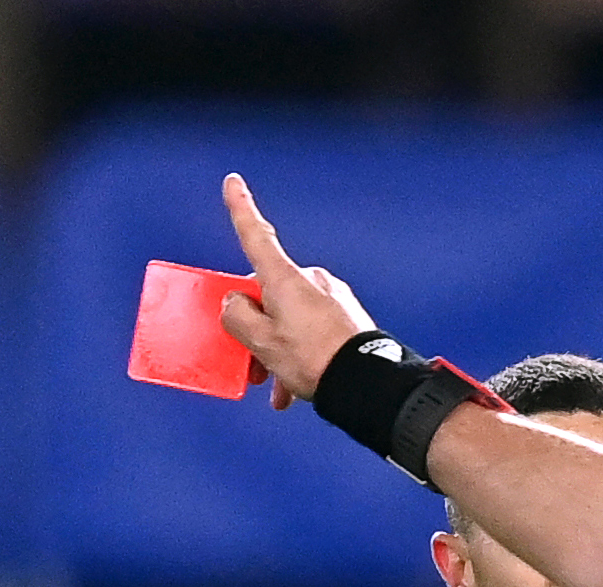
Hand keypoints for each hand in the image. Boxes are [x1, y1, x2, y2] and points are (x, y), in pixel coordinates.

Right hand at [218, 173, 376, 408]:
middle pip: (269, 294)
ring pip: (290, 318)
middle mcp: (311, 281)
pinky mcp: (348, 317)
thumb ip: (237, 316)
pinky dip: (300, 355)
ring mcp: (332, 298)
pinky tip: (294, 387)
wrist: (369, 385)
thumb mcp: (260, 341)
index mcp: (285, 279)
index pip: (256, 235)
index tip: (234, 183)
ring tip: (277, 382)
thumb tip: (237, 305)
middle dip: (257, 326)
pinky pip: (313, 331)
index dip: (241, 208)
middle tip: (253, 360)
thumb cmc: (316, 360)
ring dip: (277, 349)